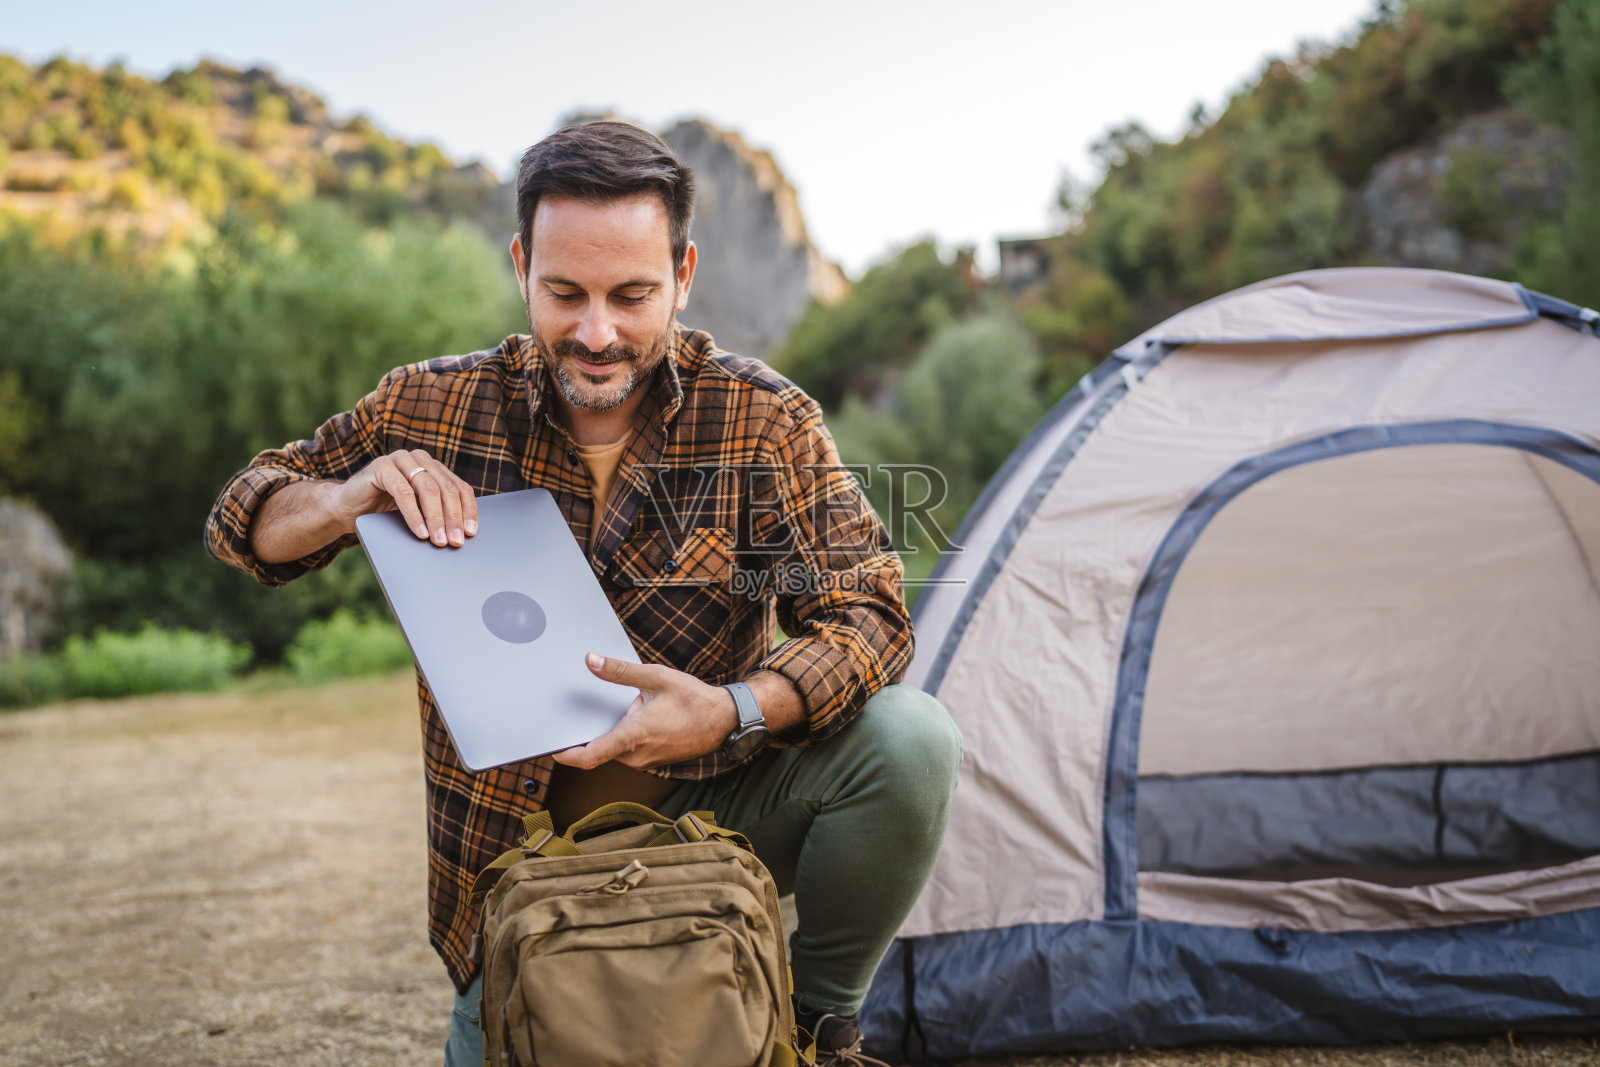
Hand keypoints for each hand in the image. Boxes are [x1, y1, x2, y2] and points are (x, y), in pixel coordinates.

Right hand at [337, 449, 478, 546]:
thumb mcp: (418, 513)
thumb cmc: (384, 512)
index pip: (460, 488)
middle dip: (453, 518)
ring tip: (439, 540)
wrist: (346, 508)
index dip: (468, 511)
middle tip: (455, 541)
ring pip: (427, 489)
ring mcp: (400, 459)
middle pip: (446, 489)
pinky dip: (413, 514)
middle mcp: (420, 459)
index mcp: (434, 468)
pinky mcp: (381, 466)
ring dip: (435, 518)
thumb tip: (462, 535)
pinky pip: (403, 492)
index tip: (471, 533)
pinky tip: (419, 532)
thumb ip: (437, 514)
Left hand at [553, 653, 738, 769]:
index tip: (548, 745)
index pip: (589, 756)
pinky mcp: (652, 760)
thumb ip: (619, 672)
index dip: (564, 754)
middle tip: (576, 712)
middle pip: (598, 750)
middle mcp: (637, 755)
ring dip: (609, 732)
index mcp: (633, 736)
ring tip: (614, 708)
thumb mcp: (656, 677)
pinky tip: (632, 716)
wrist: (725, 720)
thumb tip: (590, 661)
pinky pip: (628, 751)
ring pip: (614, 751)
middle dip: (587, 732)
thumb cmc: (694, 700)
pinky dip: (623, 736)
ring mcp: (645, 761)